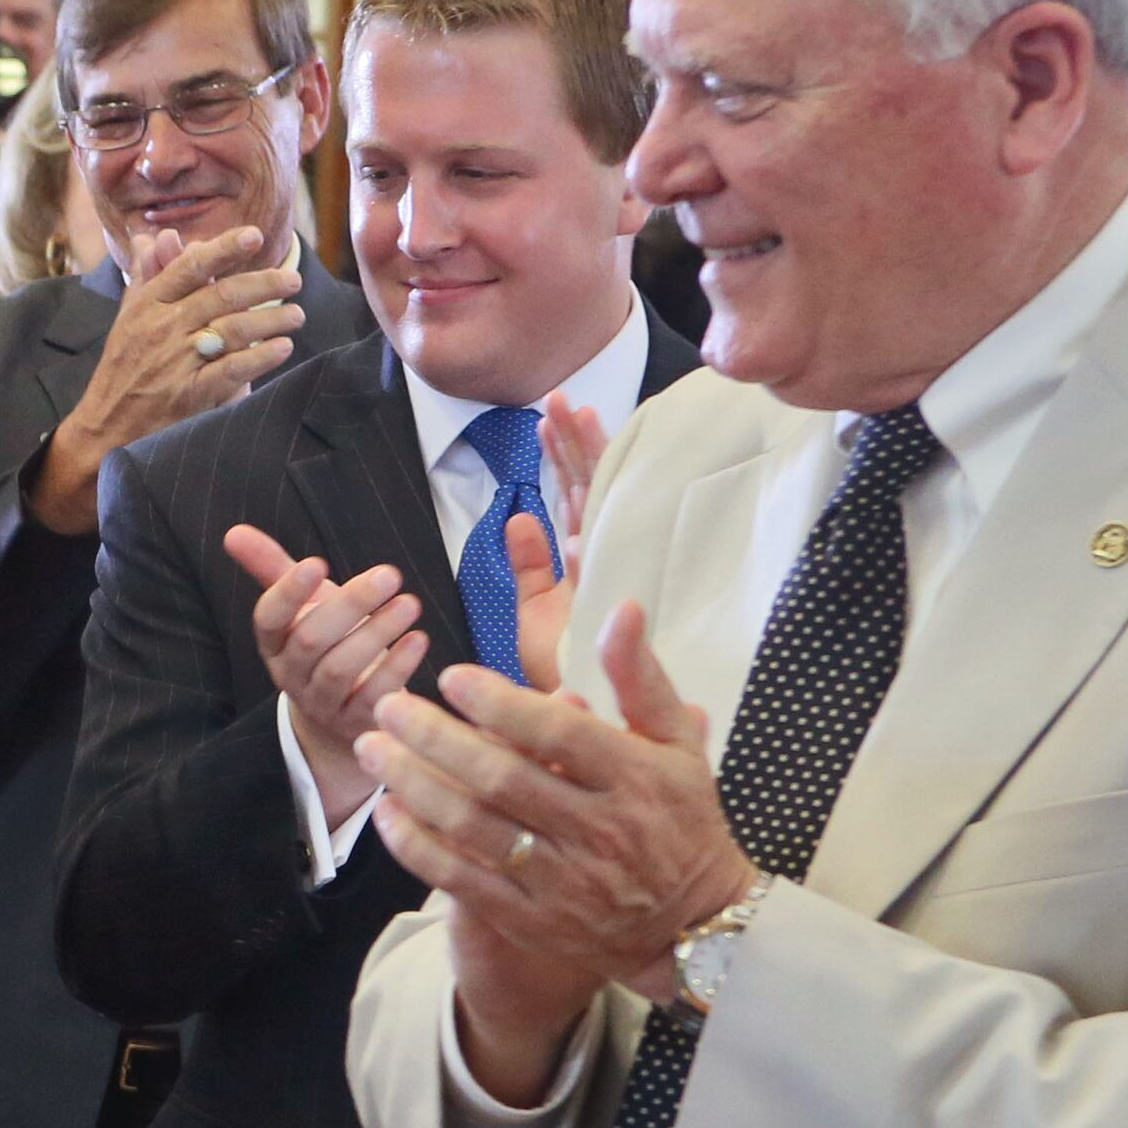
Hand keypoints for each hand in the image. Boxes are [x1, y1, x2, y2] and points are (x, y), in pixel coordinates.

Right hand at [31, 224, 304, 530]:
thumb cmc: (121, 371)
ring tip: (296, 315)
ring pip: (233, 329)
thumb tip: (157, 237)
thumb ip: (147, 277)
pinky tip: (282, 348)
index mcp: (146, 306)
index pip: (189, 267)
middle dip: (264, 283)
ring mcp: (175, 362)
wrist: (104, 429)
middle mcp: (161, 329)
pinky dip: (261, 357)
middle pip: (221, 295)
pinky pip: (232, 369)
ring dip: (272, 319)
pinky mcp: (188, 394)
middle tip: (292, 280)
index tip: (254, 236)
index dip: (223, 248)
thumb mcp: (127, 319)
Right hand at [227, 523, 422, 829]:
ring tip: (410, 603)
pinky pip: (372, 696)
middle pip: (310, 640)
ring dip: (377, 633)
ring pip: (340, 668)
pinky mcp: (354, 723)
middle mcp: (290, 674)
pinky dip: (398, 667)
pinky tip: (418, 639)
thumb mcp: (301, 607)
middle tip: (390, 574)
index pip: (267, 618)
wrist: (339, 715)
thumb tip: (233, 531)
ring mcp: (321, 702)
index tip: (317, 563)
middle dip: (351, 604)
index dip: (288, 593)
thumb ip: (271, 568)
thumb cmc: (324, 644)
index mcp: (273, 643)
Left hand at [356, 603, 757, 1082]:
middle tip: (388, 707)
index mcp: (636, 778)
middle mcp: (600, 830)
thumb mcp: (677, 745)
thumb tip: (622, 609)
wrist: (697, 923)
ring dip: (414, 786)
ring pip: (474, 828)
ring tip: (372, 748)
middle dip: (436, 739)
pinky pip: (463, 881)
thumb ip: (640, 678)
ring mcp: (565, 881)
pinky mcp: (534, 920)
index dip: (499, 703)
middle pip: (503, 778)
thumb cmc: (680, 818)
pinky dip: (418, 848)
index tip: (451, 676)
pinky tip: (386, 813)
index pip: (559, 734)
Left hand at [502, 392, 609, 692]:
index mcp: (581, 563)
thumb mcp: (535, 615)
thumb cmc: (562, 672)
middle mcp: (599, 565)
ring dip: (586, 464)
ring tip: (576, 414)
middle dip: (576, 445)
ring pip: (598, 511)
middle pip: (590, 492)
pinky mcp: (608, 606)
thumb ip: (529, 567)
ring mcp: (608, 579)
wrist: (584, 729)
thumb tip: (520, 515)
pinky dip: (587, 537)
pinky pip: (595, 565)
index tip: (551, 413)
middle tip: (560, 398)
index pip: (576, 497)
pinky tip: (577, 497)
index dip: (566, 455)